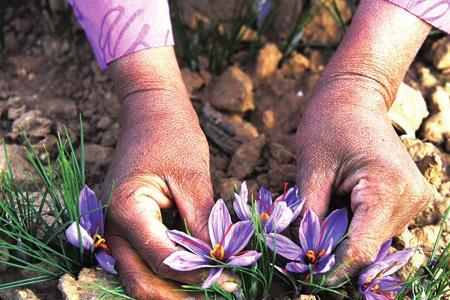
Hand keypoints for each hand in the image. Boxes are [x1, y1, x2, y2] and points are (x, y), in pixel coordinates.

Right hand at [101, 48, 237, 298]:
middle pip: (138, 280)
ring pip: (136, 273)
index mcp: (127, 210)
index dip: (196, 275)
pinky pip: (140, 257)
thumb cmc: (173, 136)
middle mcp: (112, 225)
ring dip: (168, 286)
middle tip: (213, 295)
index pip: (162, 260)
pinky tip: (190, 269)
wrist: (152, 111)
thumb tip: (218, 264)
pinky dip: (163, 269)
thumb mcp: (194, 182)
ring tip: (204, 288)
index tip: (229, 281)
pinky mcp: (125, 224)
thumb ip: (202, 227)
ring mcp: (114, 226)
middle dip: (174, 296)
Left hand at [295, 0, 432, 283]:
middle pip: (368, 248)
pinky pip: (376, 228)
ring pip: (373, 241)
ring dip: (343, 239)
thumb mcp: (311, 168)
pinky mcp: (406, 199)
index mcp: (386, 187)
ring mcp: (413, 200)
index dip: (333, 268)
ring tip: (321, 216)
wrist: (354, 98)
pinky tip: (336, 210)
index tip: (307, 276)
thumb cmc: (329, 123)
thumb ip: (308, 214)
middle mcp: (409, 198)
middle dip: (334, 253)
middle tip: (302, 249)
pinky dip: (354, 228)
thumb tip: (301, 253)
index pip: (361, 248)